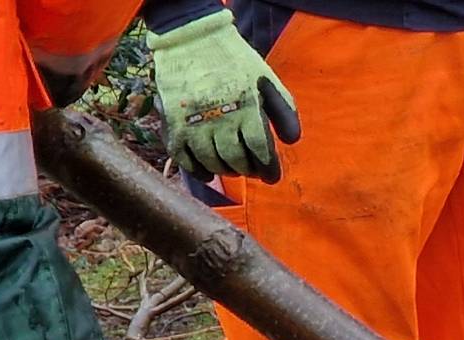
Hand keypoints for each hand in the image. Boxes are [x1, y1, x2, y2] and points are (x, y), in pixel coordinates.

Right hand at [147, 12, 300, 182]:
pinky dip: (196, 170)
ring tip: (233, 168)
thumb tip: (291, 142)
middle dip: (248, 170)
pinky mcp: (173, 121)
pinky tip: (207, 174)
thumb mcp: (268, 80)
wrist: (191, 37)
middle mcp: (221, 119)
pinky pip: (182, 156)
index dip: (269, 169)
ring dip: (226, 170)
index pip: (261, 151)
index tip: (272, 177)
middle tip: (252, 170)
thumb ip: (284, 111)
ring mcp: (194, 122)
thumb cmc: (235, 60)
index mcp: (248, 109)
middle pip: (236, 159)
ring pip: (212, 161)